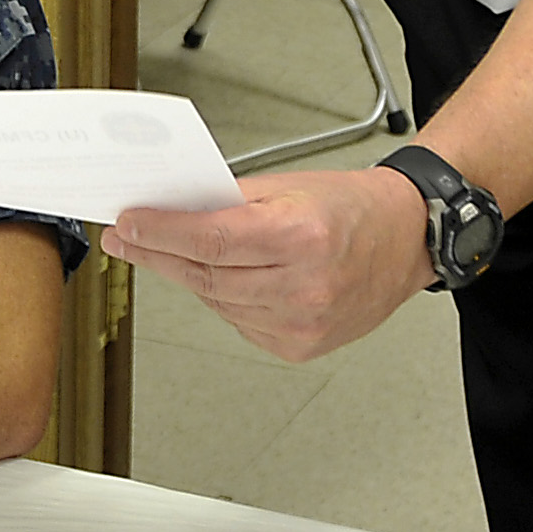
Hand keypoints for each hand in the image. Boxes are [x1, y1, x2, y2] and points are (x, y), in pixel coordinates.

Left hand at [99, 169, 433, 362]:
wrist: (405, 241)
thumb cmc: (353, 208)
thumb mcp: (288, 185)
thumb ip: (227, 200)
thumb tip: (170, 209)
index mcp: (302, 236)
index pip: (210, 240)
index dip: (160, 234)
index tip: (128, 224)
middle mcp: (305, 285)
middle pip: (206, 275)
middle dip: (157, 254)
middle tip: (127, 238)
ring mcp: (304, 323)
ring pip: (216, 302)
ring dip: (187, 276)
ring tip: (167, 252)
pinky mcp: (301, 346)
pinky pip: (239, 322)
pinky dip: (221, 299)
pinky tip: (221, 278)